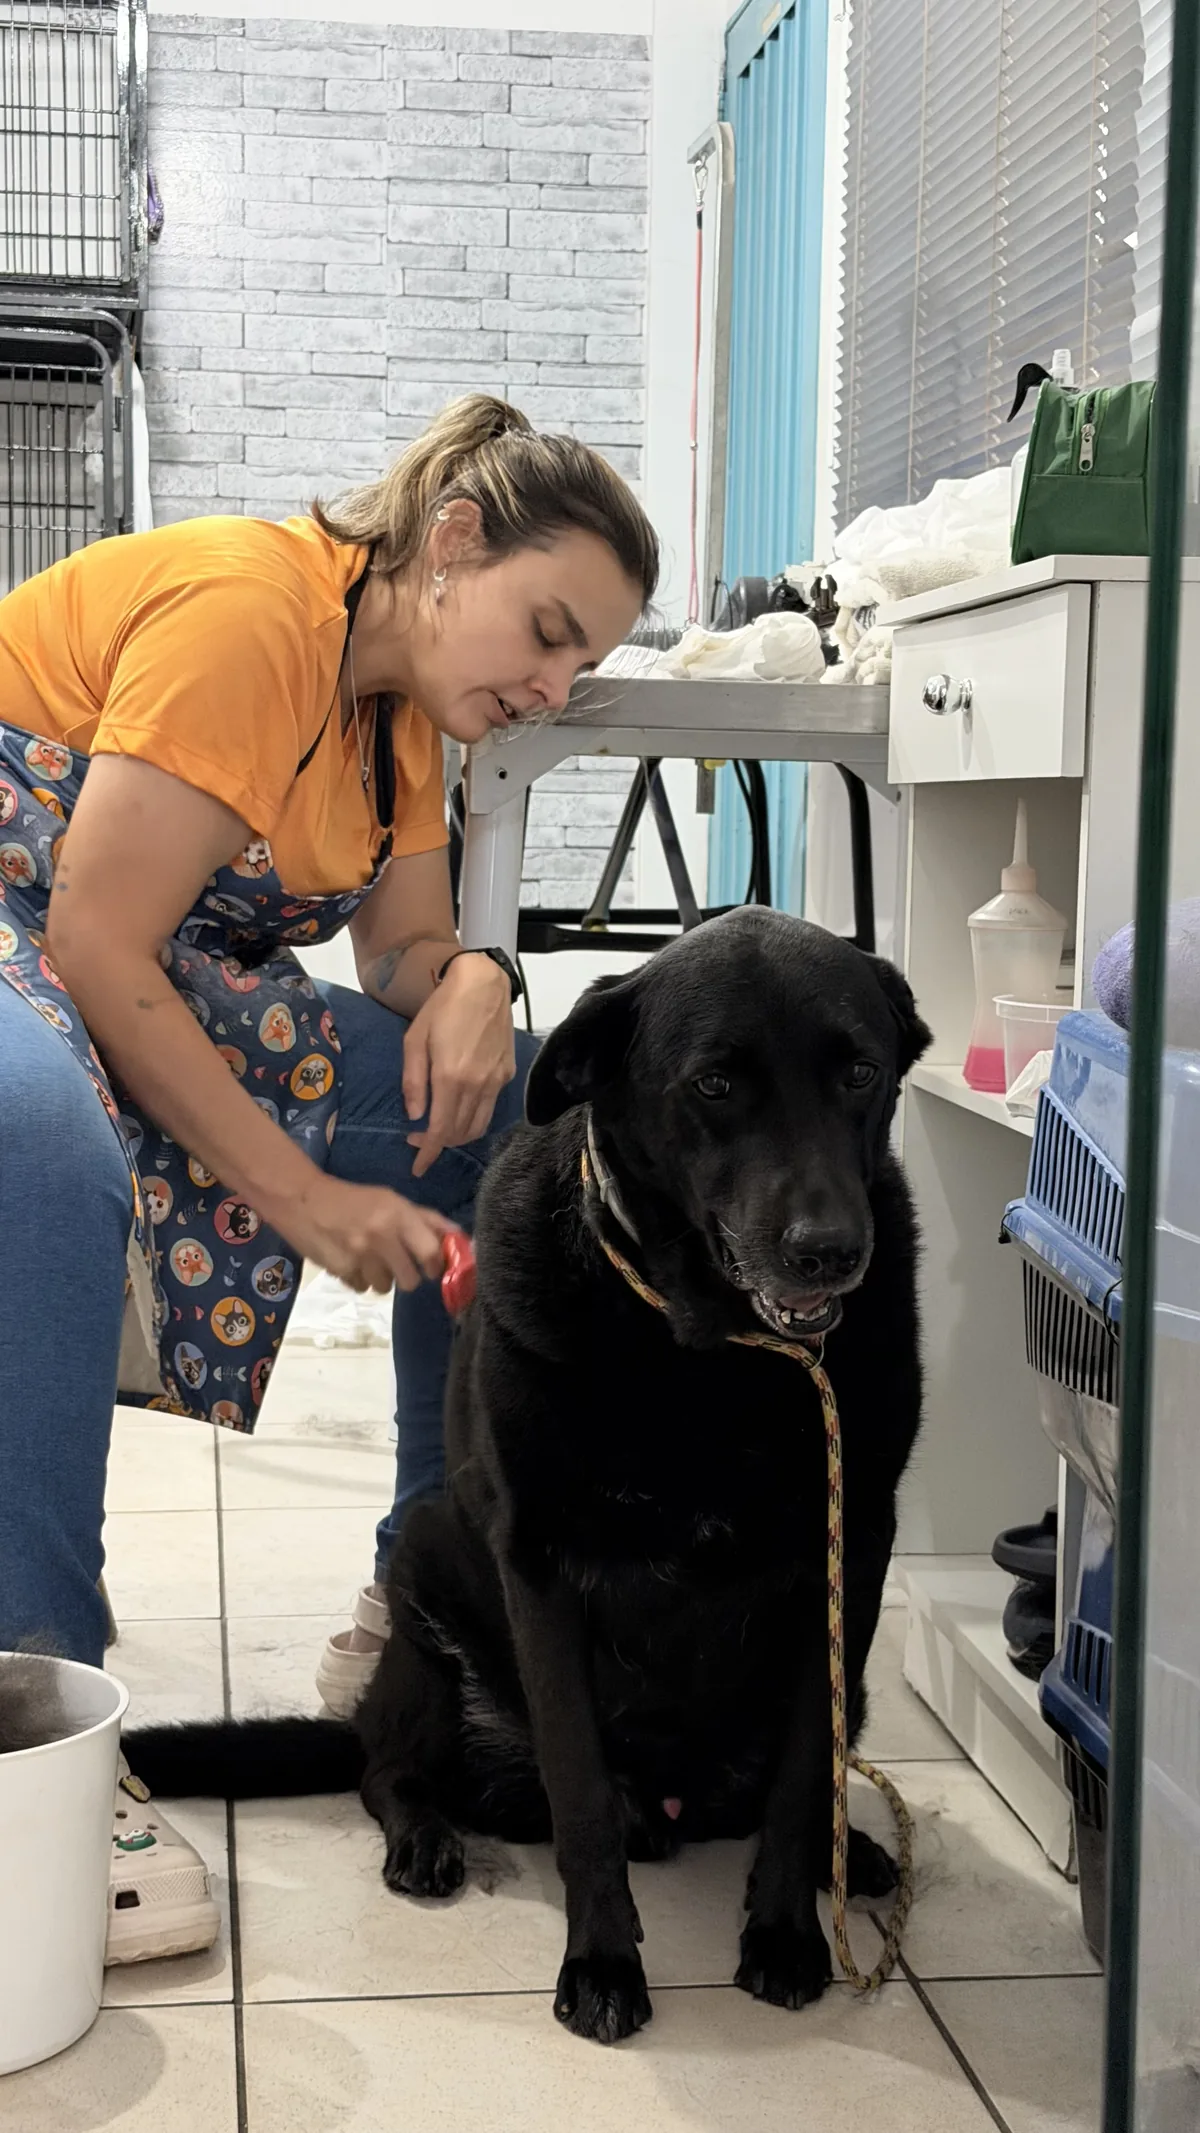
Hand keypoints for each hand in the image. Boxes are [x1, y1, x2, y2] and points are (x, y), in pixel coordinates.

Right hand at [272, 1173, 453, 1293]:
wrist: (303, 1199)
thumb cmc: (354, 1199)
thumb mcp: (392, 1200)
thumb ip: (426, 1220)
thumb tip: (460, 1237)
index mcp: (398, 1215)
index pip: (431, 1252)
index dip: (435, 1266)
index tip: (431, 1268)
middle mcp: (381, 1236)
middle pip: (410, 1280)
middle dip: (407, 1277)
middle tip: (397, 1265)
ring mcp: (359, 1255)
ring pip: (385, 1288)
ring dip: (381, 1278)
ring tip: (369, 1259)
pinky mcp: (340, 1270)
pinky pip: (361, 1288)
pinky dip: (359, 1280)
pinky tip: (351, 1261)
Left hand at [403, 953, 516, 1177]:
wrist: (483, 984)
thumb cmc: (442, 1008)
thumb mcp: (414, 1040)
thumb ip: (413, 1081)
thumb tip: (415, 1116)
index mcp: (450, 1078)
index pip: (440, 1131)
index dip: (427, 1153)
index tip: (417, 1168)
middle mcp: (477, 1086)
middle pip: (460, 1133)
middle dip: (439, 1144)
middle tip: (419, 1139)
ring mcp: (495, 1082)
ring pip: (478, 1126)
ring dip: (458, 1136)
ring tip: (440, 1129)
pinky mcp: (507, 1074)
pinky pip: (489, 1108)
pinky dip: (474, 1118)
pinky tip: (460, 1107)